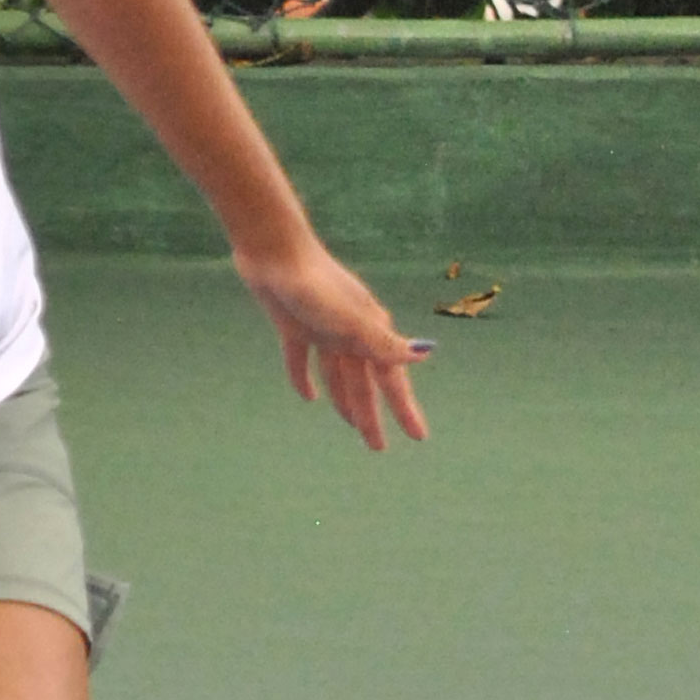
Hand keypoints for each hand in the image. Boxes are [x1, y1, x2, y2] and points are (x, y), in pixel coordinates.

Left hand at [234, 237, 432, 452]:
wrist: (273, 251)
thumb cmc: (315, 285)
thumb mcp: (350, 319)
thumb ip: (383, 341)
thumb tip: (425, 354)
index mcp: (369, 332)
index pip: (392, 380)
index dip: (404, 409)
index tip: (419, 437)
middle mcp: (350, 333)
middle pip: (364, 383)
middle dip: (372, 415)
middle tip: (377, 447)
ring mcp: (322, 330)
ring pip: (338, 375)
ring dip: (345, 400)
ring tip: (352, 426)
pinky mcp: (294, 326)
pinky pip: (302, 361)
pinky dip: (305, 380)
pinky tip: (309, 399)